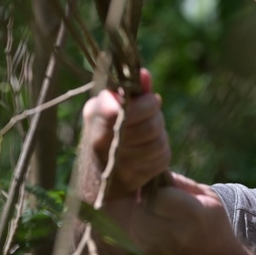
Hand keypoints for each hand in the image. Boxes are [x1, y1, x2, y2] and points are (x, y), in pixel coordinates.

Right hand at [82, 69, 170, 197]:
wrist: (96, 171)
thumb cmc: (109, 127)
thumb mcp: (115, 103)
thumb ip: (132, 90)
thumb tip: (144, 75)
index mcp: (95, 113)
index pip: (127, 109)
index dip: (145, 105)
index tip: (147, 100)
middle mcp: (100, 139)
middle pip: (150, 126)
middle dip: (156, 119)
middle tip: (151, 116)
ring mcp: (114, 163)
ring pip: (157, 144)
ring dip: (159, 137)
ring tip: (148, 134)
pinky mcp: (129, 180)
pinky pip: (160, 160)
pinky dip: (160, 154)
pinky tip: (148, 152)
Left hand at [131, 174, 248, 254]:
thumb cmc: (216, 229)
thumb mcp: (209, 198)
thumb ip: (182, 183)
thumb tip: (158, 171)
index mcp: (191, 214)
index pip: (155, 194)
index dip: (156, 189)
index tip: (161, 190)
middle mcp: (173, 235)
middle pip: (140, 210)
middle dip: (146, 204)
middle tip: (158, 205)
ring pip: (134, 227)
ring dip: (141, 219)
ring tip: (159, 220)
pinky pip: (137, 244)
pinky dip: (142, 237)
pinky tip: (159, 236)